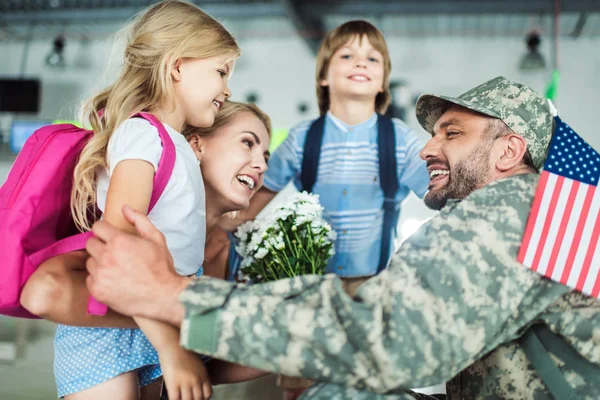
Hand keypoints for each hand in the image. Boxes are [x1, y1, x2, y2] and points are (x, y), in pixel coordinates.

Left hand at [85, 205, 188, 324]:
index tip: (111, 236)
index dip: (105, 231)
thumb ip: (139, 220)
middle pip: (90, 243)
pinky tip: (114, 281)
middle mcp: (106, 256)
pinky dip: (99, 279)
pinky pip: (90, 279)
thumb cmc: (161, 267)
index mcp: (119, 241)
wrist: (163, 296)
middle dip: (101, 246)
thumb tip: (124, 208)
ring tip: (116, 269)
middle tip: (115, 254)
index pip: (97, 227)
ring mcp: (100, 274)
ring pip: (90, 262)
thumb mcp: (156, 239)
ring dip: (99, 263)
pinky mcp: (97, 290)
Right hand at [160, 345, 211, 399]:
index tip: (198, 399)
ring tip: (182, 399)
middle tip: (189, 399)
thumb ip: (200, 375)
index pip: (207, 394)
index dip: (203, 399)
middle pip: (198, 399)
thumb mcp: (197, 364)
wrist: (172, 344)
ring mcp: (185, 382)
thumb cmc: (184, 352)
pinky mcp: (172, 383)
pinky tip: (173, 398)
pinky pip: (175, 399)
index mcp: (203, 375)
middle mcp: (196, 380)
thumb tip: (198, 386)